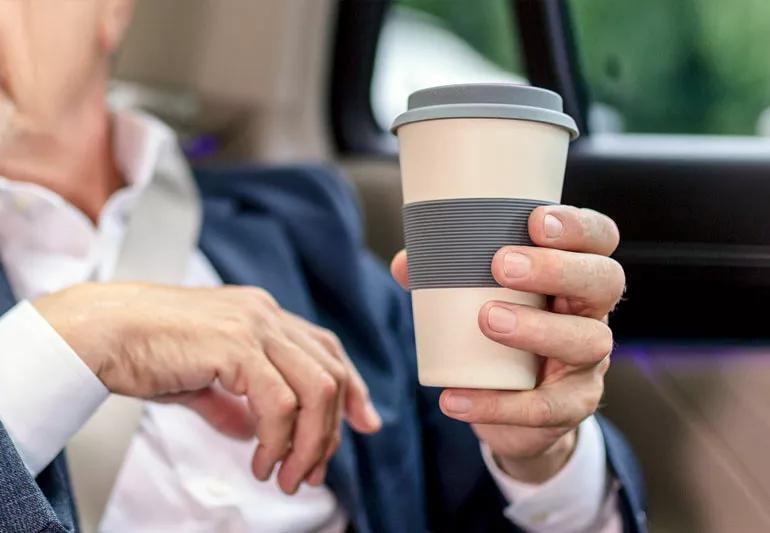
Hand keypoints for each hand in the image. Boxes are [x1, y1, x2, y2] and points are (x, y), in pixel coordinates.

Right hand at [34, 283, 381, 493]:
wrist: (99, 333)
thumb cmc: (142, 351)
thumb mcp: (201, 378)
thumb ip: (233, 401)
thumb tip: (254, 430)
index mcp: (262, 315)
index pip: (327, 350)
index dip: (354, 389)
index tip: (365, 423)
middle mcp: (266, 315)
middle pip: (331, 374)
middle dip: (331, 432)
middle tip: (311, 472)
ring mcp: (254, 325)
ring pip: (317, 390)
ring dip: (310, 443)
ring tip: (287, 477)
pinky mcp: (236, 345)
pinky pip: (281, 404)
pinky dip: (279, 441)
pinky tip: (261, 462)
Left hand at [391, 205, 623, 482]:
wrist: (519, 411)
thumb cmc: (504, 332)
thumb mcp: (482, 299)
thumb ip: (446, 276)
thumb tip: (406, 264)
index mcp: (576, 274)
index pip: (600, 239)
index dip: (578, 226)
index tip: (535, 221)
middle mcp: (592, 313)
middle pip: (604, 280)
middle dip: (556, 269)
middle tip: (502, 265)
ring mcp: (588, 362)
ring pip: (586, 341)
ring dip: (536, 328)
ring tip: (487, 320)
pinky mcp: (571, 407)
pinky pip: (544, 408)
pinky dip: (496, 405)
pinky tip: (456, 398)